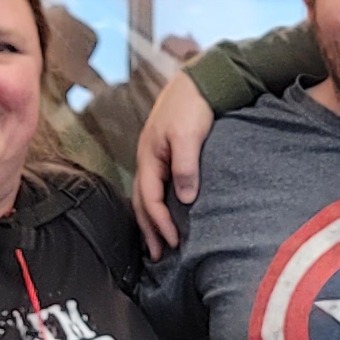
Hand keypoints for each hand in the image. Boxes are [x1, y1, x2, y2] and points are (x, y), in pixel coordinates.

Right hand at [128, 73, 213, 256]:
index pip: (150, 199)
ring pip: (148, 197)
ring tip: (159, 245)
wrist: (196, 81)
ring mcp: (154, 159)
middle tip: (160, 257)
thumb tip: (185, 199)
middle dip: (150, 231)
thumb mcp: (189, 135)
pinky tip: (166, 216)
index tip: (174, 243)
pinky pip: (156, 189)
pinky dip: (158, 207)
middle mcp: (147, 160)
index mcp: (149, 157)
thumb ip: (186, 166)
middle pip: (143, 203)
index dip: (161, 223)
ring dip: (152, 222)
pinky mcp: (164, 157)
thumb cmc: (191, 106)